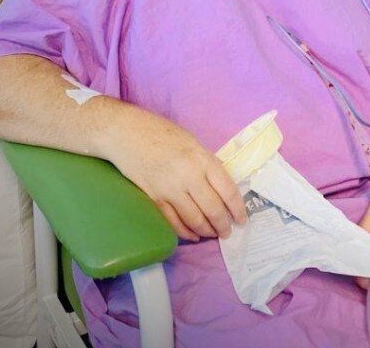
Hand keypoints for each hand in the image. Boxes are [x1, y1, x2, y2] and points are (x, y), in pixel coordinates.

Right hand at [105, 106, 246, 241]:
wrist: (126, 134)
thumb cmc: (163, 134)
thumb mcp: (194, 145)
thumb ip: (208, 166)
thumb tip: (222, 188)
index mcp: (203, 161)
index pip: (227, 191)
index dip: (237, 209)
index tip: (242, 220)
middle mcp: (188, 177)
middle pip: (212, 209)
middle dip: (223, 225)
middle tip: (228, 233)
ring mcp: (169, 190)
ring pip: (193, 219)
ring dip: (206, 230)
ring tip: (213, 234)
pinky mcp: (152, 198)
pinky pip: (172, 222)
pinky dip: (185, 232)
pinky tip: (193, 235)